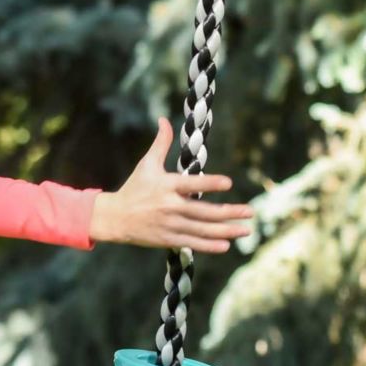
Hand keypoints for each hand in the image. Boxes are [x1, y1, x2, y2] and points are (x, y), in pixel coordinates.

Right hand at [88, 118, 253, 253]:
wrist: (115, 218)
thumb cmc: (134, 187)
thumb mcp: (146, 164)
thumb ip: (160, 143)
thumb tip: (164, 119)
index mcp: (166, 186)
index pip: (192, 184)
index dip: (210, 183)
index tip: (229, 183)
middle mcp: (170, 206)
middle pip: (204, 211)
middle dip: (229, 212)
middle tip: (250, 211)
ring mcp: (170, 225)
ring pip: (203, 229)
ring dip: (226, 231)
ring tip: (245, 229)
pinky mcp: (168, 239)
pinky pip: (193, 243)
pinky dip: (210, 246)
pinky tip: (226, 245)